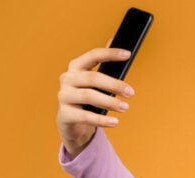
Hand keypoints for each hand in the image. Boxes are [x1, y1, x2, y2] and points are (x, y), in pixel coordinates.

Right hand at [56, 43, 135, 157]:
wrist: (71, 122)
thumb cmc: (86, 99)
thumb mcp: (94, 82)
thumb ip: (103, 63)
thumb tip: (114, 39)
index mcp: (76, 67)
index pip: (93, 55)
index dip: (110, 54)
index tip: (128, 54)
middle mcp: (67, 79)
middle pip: (92, 78)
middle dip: (114, 85)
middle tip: (131, 93)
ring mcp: (64, 96)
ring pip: (89, 96)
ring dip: (109, 102)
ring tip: (125, 107)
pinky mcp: (64, 114)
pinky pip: (85, 116)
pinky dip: (101, 120)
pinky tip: (115, 122)